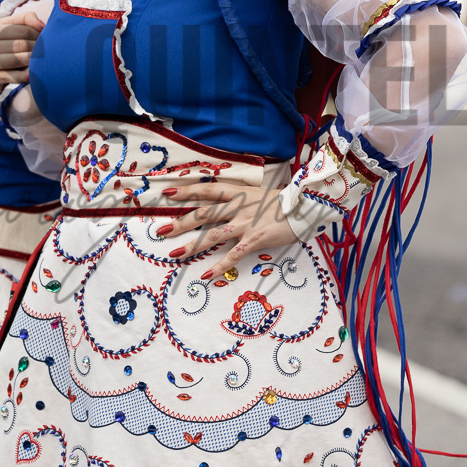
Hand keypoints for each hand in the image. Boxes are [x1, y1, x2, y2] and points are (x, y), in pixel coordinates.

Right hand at [0, 12, 44, 86]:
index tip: (44, 36)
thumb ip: (18, 20)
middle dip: (37, 47)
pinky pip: (8, 77)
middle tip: (46, 49)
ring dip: (33, 60)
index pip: (20, 30)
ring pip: (16, 60)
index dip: (36, 33)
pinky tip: (32, 74)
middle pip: (20, 45)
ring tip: (42, 60)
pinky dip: (23, 76)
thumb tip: (41, 23)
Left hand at [156, 182, 295, 278]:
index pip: (207, 190)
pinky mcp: (254, 240)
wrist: (307, 206)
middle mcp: (237, 207)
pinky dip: (219, 266)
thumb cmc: (283, 202)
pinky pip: (232, 255)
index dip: (187, 191)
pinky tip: (206, 276)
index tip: (168, 193)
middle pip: (203, 214)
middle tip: (160, 231)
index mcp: (238, 193)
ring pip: (212, 235)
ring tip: (173, 254)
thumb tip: (224, 202)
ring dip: (191, 246)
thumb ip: (241, 199)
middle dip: (180, 223)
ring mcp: (245, 224)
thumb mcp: (258, 194)